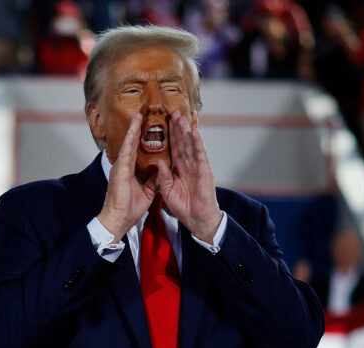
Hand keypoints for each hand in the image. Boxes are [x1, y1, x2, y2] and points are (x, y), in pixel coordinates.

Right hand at [97, 113, 158, 241]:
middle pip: (132, 144)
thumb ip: (153, 181)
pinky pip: (127, 150)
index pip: (137, 152)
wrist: (118, 220)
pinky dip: (131, 138)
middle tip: (141, 115)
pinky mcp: (120, 169)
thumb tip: (161, 171)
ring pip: (128, 144)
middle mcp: (123, 166)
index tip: (148, 128)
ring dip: (134, 129)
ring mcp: (120, 167)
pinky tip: (135, 128)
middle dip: (137, 130)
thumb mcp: (147, 193)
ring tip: (139, 115)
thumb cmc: (129, 209)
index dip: (142, 140)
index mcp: (129, 171)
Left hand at [157, 111, 221, 243]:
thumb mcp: (167, 191)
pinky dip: (197, 143)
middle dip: (177, 128)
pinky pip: (200, 155)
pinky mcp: (205, 171)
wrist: (197, 219)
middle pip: (182, 143)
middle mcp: (188, 165)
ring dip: (186, 131)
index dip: (169, 136)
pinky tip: (194, 132)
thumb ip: (164, 176)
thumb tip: (159, 162)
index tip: (163, 123)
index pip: (172, 148)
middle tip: (173, 112)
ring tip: (182, 117)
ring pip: (190, 145)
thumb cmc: (183, 207)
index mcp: (178, 169)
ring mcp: (197, 166)